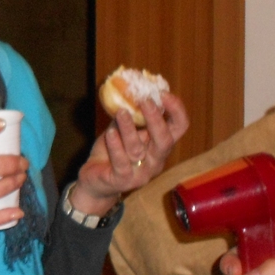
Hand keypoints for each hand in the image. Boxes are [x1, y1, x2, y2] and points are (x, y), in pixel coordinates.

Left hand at [70, 92, 188, 215]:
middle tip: (145, 102)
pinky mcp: (123, 180)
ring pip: (138, 149)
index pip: (179, 128)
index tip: (163, 94)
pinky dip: (115, 146)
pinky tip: (110, 133)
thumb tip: (131, 92)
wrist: (95, 181)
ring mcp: (141, 173)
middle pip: (165, 141)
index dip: (176, 110)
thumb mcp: (122, 131)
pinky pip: (121, 162)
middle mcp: (155, 160)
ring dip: (129, 128)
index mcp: (159, 145)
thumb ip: (130, 116)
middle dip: (156, 120)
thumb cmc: (112, 153)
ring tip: (120, 112)